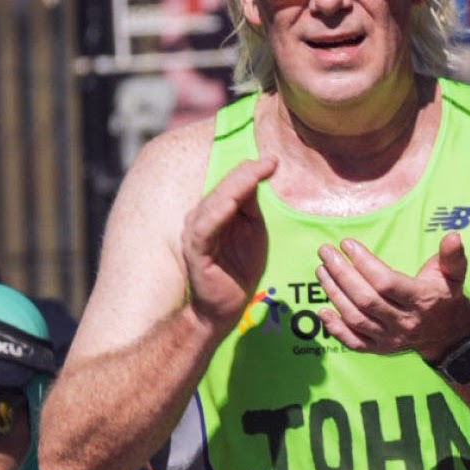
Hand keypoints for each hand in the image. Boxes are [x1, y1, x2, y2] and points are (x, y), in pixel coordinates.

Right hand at [184, 157, 272, 337]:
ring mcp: (195, 234)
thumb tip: (257, 178)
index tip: (273, 160)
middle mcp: (201, 217)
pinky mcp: (195, 251)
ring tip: (254, 174)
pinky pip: (205, 229)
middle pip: (223, 189)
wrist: (223, 308)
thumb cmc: (238, 270)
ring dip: (234, 187)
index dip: (251, 171)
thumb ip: (251, 208)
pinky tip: (232, 204)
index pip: (231, 185)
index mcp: (215, 212)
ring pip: (214, 203)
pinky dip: (218, 214)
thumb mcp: (253, 233)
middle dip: (245, 173)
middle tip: (268, 161)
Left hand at [316, 230, 469, 360]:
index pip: (386, 282)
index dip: (364, 263)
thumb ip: (452, 256)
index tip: (347, 244)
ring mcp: (390, 339)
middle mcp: (405, 323)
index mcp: (421, 301)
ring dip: (334, 294)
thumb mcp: (453, 275)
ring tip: (322, 271)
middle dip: (341, 274)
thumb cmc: (444, 297)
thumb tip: (453, 236)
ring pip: (356, 318)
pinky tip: (322, 310)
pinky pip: (353, 342)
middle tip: (326, 253)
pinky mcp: (380, 349)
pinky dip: (335, 328)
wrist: (448, 335)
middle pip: (366, 300)